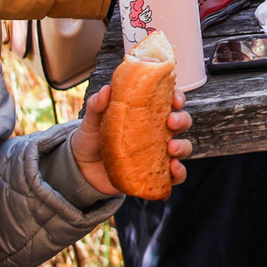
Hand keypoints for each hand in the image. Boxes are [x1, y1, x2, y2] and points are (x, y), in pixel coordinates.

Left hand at [72, 82, 193, 196]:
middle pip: (182, 122)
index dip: (178, 98)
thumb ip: (97, 105)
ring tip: (171, 148)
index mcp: (147, 114)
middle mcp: (157, 132)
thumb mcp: (92, 121)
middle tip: (171, 121)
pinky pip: (176, 175)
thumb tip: (106, 90)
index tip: (175, 100)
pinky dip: (180, 173)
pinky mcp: (155, 174)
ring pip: (183, 147)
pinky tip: (173, 169)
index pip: (170, 101)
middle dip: (182, 120)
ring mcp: (158, 154)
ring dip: (183, 146)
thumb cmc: (92, 140)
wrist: (82, 170)